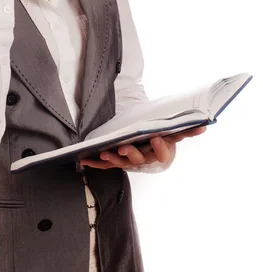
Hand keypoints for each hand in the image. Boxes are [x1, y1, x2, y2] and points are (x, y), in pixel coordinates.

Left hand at [79, 125, 206, 169]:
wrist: (149, 144)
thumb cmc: (162, 135)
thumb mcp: (174, 132)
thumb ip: (187, 129)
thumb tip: (205, 124)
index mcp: (160, 151)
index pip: (162, 152)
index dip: (160, 147)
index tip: (158, 137)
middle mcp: (145, 159)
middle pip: (139, 160)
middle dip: (131, 154)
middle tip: (124, 147)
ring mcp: (130, 161)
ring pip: (121, 162)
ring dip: (113, 159)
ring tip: (105, 153)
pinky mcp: (117, 161)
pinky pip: (105, 165)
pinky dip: (95, 163)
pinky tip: (84, 160)